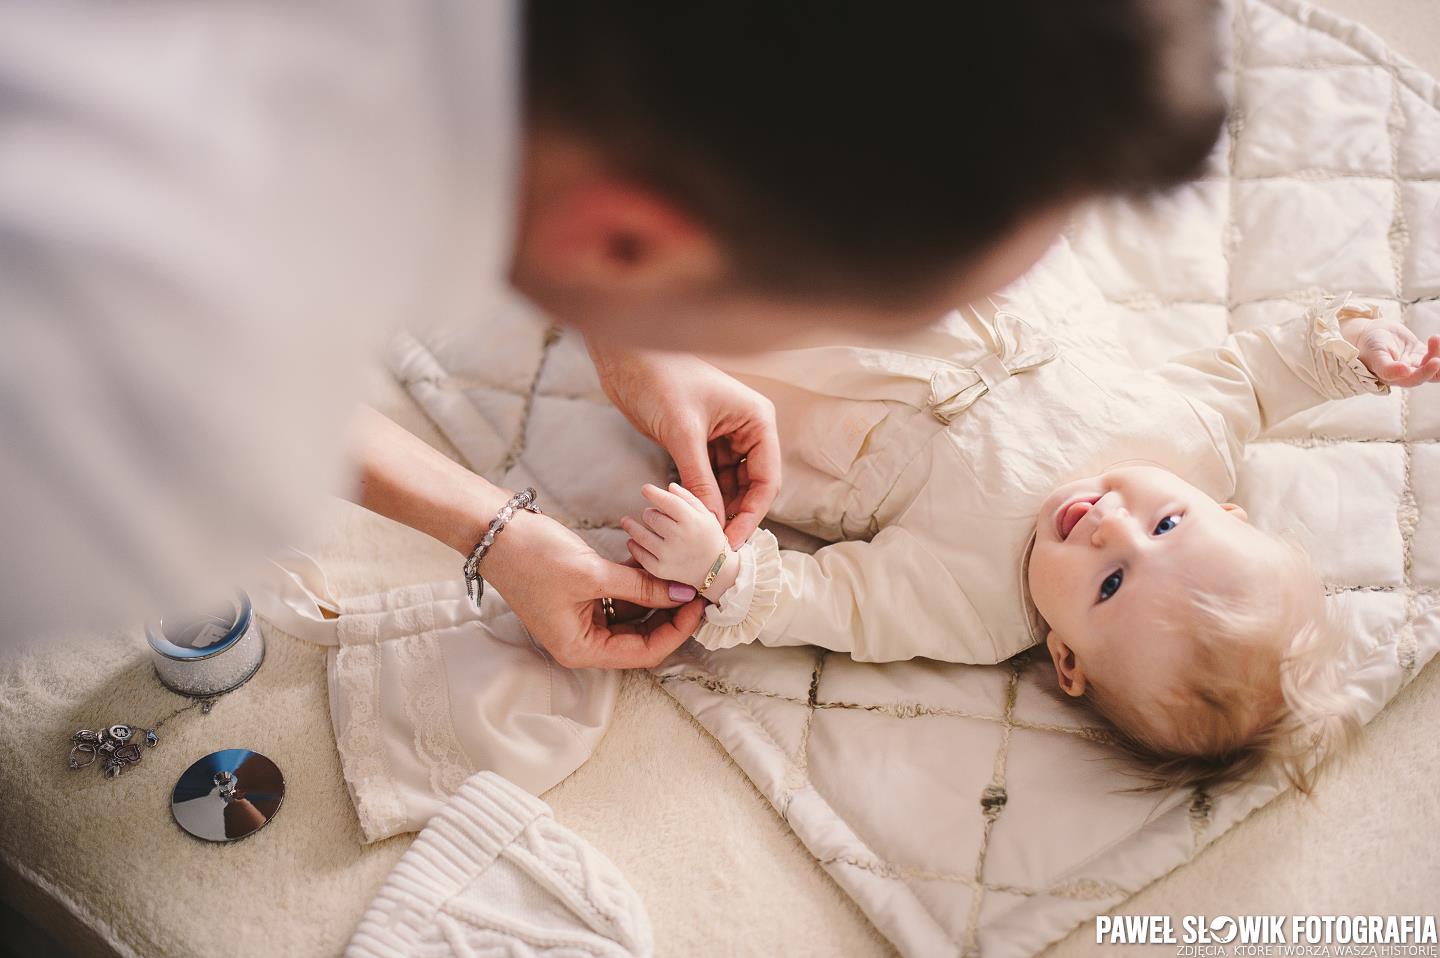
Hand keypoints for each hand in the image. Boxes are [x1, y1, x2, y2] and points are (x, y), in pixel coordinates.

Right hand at [483, 510, 704, 668]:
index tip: (699, 604)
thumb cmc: (533, 556)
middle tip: (698, 587)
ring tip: (683, 572)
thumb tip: (685, 594)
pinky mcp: (582, 596)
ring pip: (634, 615)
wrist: (493, 530)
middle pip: (641, 637)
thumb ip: (642, 586)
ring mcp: (582, 618)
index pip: (644, 652)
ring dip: (657, 595)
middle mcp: (582, 641)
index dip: (676, 631)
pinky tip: (658, 562)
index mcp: (581, 649)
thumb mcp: (593, 573)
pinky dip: (639, 582)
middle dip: (671, 614)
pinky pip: (620, 596)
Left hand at [589, 343, 779, 546]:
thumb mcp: (683, 434)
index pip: (767, 479)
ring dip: (718, 509)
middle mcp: (747, 430)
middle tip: (716, 548)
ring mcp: (724, 437)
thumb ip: (699, 481)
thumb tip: (711, 525)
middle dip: (735, 515)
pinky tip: (690, 519)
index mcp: (757, 420)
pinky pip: (709, 478)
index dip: (752, 514)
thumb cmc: (661, 380)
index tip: (733, 543)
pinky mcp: (700, 443)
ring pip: (730, 485)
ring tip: (702, 539)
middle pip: (751, 486)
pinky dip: (701, 497)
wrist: (626, 358)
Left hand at [622, 483, 734, 593]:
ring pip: (640, 534)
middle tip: (649, 514)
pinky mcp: (660, 570)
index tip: (645, 489)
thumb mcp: (706, 516)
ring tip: (627, 522)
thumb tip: (669, 487)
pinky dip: (633, 545)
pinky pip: (639, 554)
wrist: (716, 572)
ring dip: (631, 526)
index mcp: (692, 521)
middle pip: (651, 516)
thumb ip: (688, 499)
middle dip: (648, 513)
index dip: (653, 493)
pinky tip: (632, 541)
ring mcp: (668, 555)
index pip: (667, 501)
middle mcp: (679, 537)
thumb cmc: (710, 538)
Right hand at [1345, 319, 1439, 386]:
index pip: (1416, 379)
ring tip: (1434, 338)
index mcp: (1396, 379)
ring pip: (1434, 363)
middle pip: (1431, 373)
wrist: (1368, 333)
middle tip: (1435, 343)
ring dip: (1438, 352)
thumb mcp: (1375, 357)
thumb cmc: (1368, 347)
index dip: (1427, 372)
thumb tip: (1405, 372)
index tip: (1436, 361)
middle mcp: (1407, 374)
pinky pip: (1434, 352)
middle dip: (1437, 361)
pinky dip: (1437, 346)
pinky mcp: (1420, 352)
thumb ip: (1387, 368)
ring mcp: (1415, 363)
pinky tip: (1435, 338)